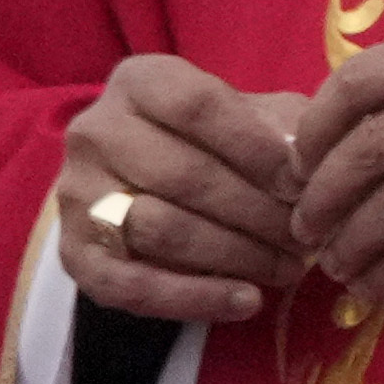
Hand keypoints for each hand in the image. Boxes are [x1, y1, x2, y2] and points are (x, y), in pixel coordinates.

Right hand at [54, 55, 310, 325]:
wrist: (151, 184)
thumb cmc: (224, 142)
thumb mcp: (259, 118)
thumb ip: (286, 128)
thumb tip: (309, 165)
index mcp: (141, 82)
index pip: (198, 107)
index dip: (258, 148)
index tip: (303, 183)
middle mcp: (96, 131)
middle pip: (184, 175)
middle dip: (259, 212)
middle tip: (309, 238)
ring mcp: (76, 193)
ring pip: (161, 228)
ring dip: (237, 255)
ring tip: (290, 267)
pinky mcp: (74, 252)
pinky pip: (130, 284)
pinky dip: (194, 298)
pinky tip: (247, 301)